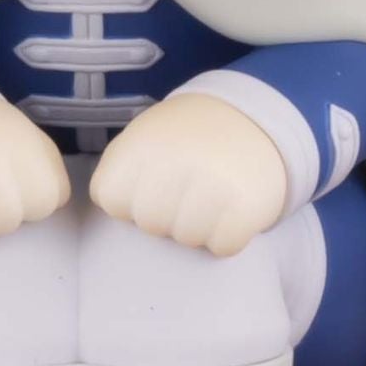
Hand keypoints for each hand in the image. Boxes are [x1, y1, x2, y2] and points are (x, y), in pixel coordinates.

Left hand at [85, 82, 294, 252]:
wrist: (255, 119)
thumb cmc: (187, 138)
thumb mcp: (144, 136)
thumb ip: (119, 167)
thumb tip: (109, 205)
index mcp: (141, 144)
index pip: (110, 200)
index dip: (129, 198)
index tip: (150, 182)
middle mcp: (174, 163)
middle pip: (149, 223)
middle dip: (165, 215)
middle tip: (186, 191)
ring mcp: (212, 185)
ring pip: (186, 239)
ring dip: (198, 226)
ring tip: (210, 197)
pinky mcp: (246, 207)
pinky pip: (223, 246)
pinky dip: (227, 236)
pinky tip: (231, 209)